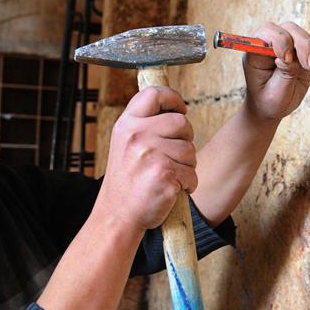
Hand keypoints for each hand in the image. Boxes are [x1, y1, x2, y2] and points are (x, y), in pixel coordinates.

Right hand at [98, 86, 196, 230]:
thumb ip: (144, 125)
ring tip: (168, 176)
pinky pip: (192, 174)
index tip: (181, 109)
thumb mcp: (125, 144)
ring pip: (190, 150)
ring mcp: (150, 156)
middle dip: (185, 139)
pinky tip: (171, 189)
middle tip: (173, 156)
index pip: (154, 94)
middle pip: (181, 123)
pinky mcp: (165, 175)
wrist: (118, 215)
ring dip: (187, 165)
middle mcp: (137, 136)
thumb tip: (176, 109)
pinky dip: (188, 184)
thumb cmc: (127, 181)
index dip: (173, 98)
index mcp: (126, 125)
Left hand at [241, 21, 309, 120]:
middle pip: (290, 30)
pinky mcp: (303, 54)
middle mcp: (273, 45)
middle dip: (304, 45)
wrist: (272, 109)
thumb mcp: (274, 92)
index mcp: (257, 51)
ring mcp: (290, 48)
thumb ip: (284, 74)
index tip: (288, 59)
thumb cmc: (267, 101)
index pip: (268, 33)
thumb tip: (290, 58)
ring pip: (306, 36)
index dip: (281, 41)